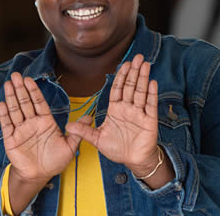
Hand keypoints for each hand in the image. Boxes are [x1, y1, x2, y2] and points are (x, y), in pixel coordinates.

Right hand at [0, 72, 83, 182]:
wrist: (39, 176)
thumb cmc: (54, 161)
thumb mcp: (70, 147)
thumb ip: (78, 132)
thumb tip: (90, 117)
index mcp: (45, 122)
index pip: (39, 103)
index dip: (34, 91)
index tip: (29, 79)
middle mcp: (32, 123)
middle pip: (26, 103)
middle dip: (21, 89)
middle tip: (16, 75)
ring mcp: (21, 130)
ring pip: (15, 110)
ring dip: (11, 97)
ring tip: (8, 84)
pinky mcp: (11, 139)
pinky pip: (7, 125)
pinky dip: (4, 114)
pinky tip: (2, 103)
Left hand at [66, 54, 160, 175]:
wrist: (132, 161)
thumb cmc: (117, 149)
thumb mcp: (97, 139)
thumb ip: (84, 132)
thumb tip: (67, 126)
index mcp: (116, 109)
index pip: (118, 89)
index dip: (120, 76)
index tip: (124, 64)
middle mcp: (128, 108)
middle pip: (130, 86)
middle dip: (133, 72)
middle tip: (137, 57)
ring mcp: (139, 113)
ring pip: (141, 92)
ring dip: (143, 78)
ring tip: (145, 64)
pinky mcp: (149, 121)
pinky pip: (150, 105)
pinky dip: (151, 94)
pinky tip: (152, 82)